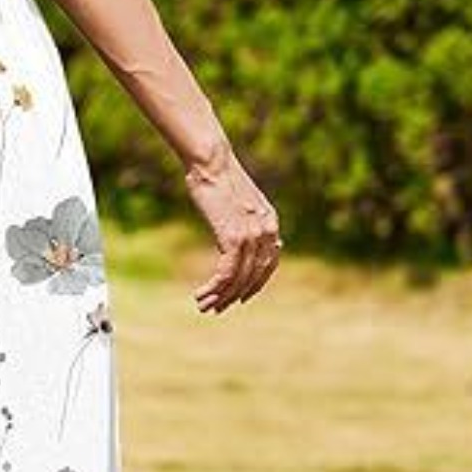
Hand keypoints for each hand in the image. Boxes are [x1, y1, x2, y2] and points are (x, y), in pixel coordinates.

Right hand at [184, 145, 281, 312]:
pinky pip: (226, 273)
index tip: (239, 298)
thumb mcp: (238, 202)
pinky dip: (214, 288)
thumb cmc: (217, 177)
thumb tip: (236, 237)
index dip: (254, 285)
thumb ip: (245, 221)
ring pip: (239, 279)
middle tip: (216, 309)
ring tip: (203, 306)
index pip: (269, 264)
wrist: (211, 162)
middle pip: (254, 276)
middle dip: (234, 296)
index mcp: (271, 222)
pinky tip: (200, 293)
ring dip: (219, 296)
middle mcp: (267, 231)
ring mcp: (252, 235)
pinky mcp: (234, 238)